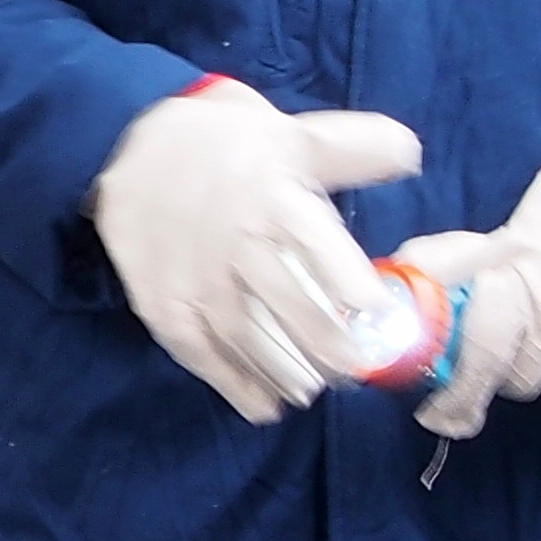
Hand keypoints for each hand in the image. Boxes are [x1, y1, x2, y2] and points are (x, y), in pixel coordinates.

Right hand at [88, 80, 424, 424]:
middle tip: (354, 370)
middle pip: (288, 304)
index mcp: (275, 197)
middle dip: (327, 345)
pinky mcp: (163, 301)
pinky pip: (199, 351)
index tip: (379, 314)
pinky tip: (262, 407)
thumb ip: (357, 149)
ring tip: (313, 391)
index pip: (318, 245)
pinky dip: (232, 384)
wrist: (128, 144)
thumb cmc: (225, 142)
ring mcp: (197, 277)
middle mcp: (237, 241)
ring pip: (247, 336)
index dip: (350, 283)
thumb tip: (411, 155)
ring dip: (284, 372)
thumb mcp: (294, 132)